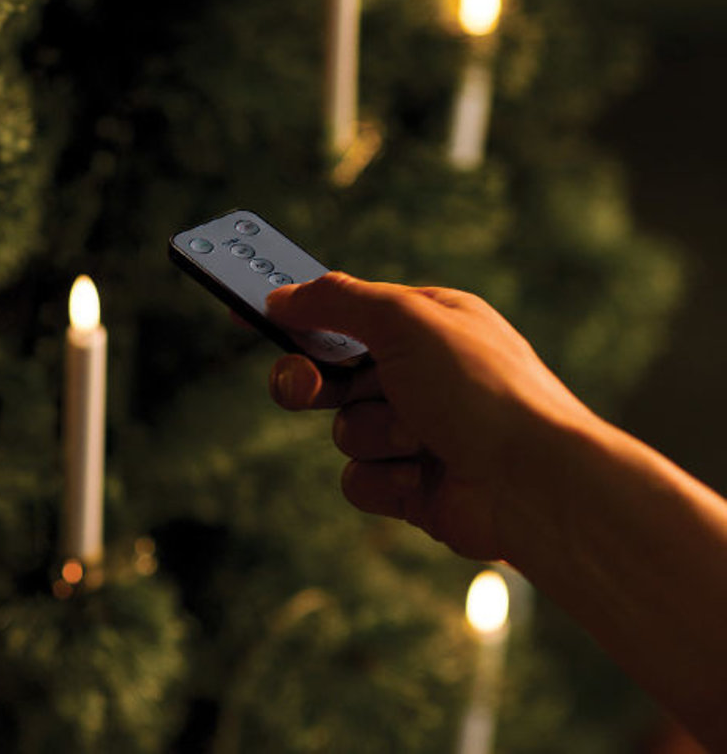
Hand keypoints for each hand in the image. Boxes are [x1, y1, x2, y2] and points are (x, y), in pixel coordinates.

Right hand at [265, 272, 599, 561]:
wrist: (537, 483)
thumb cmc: (482, 387)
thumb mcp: (406, 320)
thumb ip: (337, 301)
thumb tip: (281, 295)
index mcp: (422, 324)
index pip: (341, 309)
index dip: (294, 310)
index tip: (243, 306)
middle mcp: (417, 374)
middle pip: (327, 372)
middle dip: (311, 380)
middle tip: (305, 384)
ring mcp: (415, 431)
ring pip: (343, 429)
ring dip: (374, 432)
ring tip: (424, 435)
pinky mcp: (411, 486)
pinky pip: (359, 480)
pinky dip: (384, 478)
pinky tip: (425, 475)